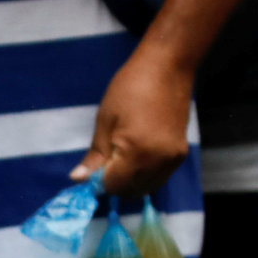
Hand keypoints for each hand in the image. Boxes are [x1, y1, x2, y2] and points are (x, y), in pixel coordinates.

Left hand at [77, 43, 195, 200]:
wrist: (167, 67)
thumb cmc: (130, 87)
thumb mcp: (105, 121)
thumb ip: (95, 156)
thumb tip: (78, 180)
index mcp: (137, 153)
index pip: (113, 186)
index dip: (98, 183)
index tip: (90, 171)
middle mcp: (159, 162)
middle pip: (131, 191)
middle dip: (113, 184)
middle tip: (103, 163)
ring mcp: (172, 160)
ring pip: (146, 188)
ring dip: (129, 182)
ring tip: (118, 159)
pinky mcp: (180, 155)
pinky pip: (158, 177)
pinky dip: (144, 176)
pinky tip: (134, 158)